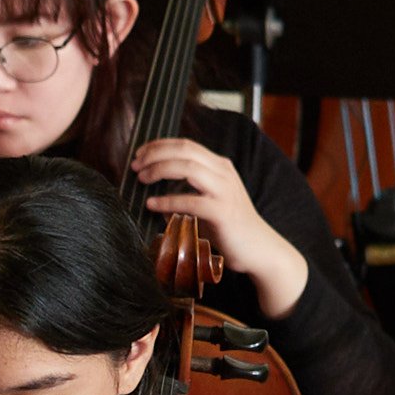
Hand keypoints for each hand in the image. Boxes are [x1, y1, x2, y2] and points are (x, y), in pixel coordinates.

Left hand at [128, 133, 306, 318]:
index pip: (186, 145)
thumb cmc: (229, 227)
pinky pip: (190, 201)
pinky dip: (168, 201)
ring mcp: (224, 191)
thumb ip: (188, 191)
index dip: (160, 145)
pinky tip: (152, 205)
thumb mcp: (208, 200)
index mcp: (219, 166)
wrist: (259, 248)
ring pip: (188, 169)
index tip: (139, 153)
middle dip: (155, 154)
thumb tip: (155, 192)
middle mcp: (223, 173)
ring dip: (160, 170)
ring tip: (142, 179)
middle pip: (185, 151)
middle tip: (136, 166)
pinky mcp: (222, 212)